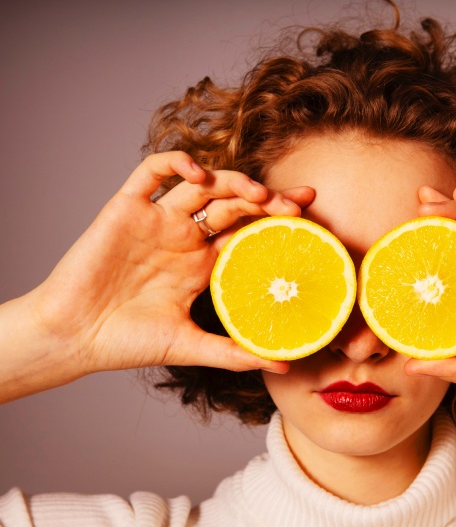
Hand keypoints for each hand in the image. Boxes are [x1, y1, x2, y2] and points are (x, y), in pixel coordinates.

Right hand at [4, 151, 314, 400]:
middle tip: (298, 205)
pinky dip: (176, 163)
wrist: (74, 338)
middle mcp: (184, 237)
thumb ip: (235, 352)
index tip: (311, 216)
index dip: (279, 220)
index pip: (249, 232)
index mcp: (202, 263)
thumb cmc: (127, 343)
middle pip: (235, 204)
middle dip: (268, 199)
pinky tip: (198, 173)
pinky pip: (152, 172)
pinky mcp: (127, 208)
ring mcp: (158, 220)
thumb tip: (284, 363)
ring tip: (258, 194)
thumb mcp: (191, 347)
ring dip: (233, 181)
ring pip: (202, 184)